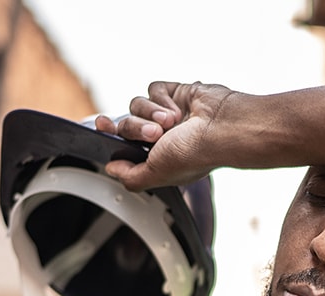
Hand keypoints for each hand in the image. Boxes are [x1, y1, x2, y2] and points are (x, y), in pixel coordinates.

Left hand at [93, 81, 233, 190]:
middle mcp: (161, 137)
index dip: (109, 134)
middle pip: (127, 123)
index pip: (122, 144)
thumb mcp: (157, 174)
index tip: (102, 126)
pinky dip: (163, 99)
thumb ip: (131, 177)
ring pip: (137, 104)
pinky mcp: (177, 93)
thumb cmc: (197, 153)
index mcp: (157, 158)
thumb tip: (111, 169)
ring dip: (151, 113)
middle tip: (156, 135)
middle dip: (137, 128)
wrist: (222, 128)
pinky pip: (154, 89)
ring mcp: (168, 114)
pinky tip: (178, 109)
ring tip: (170, 122)